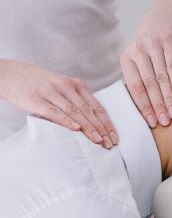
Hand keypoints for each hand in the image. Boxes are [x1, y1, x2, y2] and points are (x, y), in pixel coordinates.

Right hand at [0, 59, 117, 148]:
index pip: (96, 106)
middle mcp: (66, 86)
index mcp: (76, 84)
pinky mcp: (36, 99)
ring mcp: (51, 92)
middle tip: (109, 143)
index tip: (114, 136)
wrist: (10, 73)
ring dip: (88, 128)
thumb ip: (75, 101)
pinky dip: (66, 121)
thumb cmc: (39, 84)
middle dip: (101, 129)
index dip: (106, 122)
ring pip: (75, 112)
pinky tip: (76, 129)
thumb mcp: (61, 88)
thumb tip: (91, 122)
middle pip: (88, 111)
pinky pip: (54, 111)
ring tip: (98, 141)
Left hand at [121, 0, 171, 127]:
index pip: (134, 88)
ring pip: (160, 78)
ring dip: (168, 99)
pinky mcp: (168, 40)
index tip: (150, 122)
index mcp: (127, 58)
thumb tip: (141, 103)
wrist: (167, 11)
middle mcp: (137, 51)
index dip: (143, 106)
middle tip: (163, 123)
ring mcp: (153, 45)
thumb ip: (139, 74)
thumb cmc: (152, 39)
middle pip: (148, 85)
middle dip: (156, 106)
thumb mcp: (140, 53)